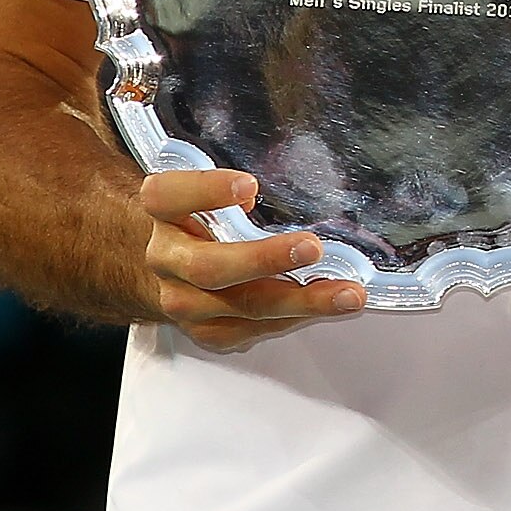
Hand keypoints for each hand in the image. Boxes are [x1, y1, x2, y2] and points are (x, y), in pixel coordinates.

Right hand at [141, 168, 364, 349]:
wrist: (173, 266)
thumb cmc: (205, 217)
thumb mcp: (213, 190)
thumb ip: (240, 187)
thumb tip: (301, 180)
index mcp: (164, 211)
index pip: (169, 197)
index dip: (206, 191)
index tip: (249, 186)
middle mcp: (167, 258)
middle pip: (209, 266)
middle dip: (264, 259)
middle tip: (311, 248)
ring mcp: (185, 299)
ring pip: (242, 305)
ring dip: (300, 300)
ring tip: (346, 294)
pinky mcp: (209, 329)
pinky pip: (255, 328)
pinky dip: (296, 317)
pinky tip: (329, 306)